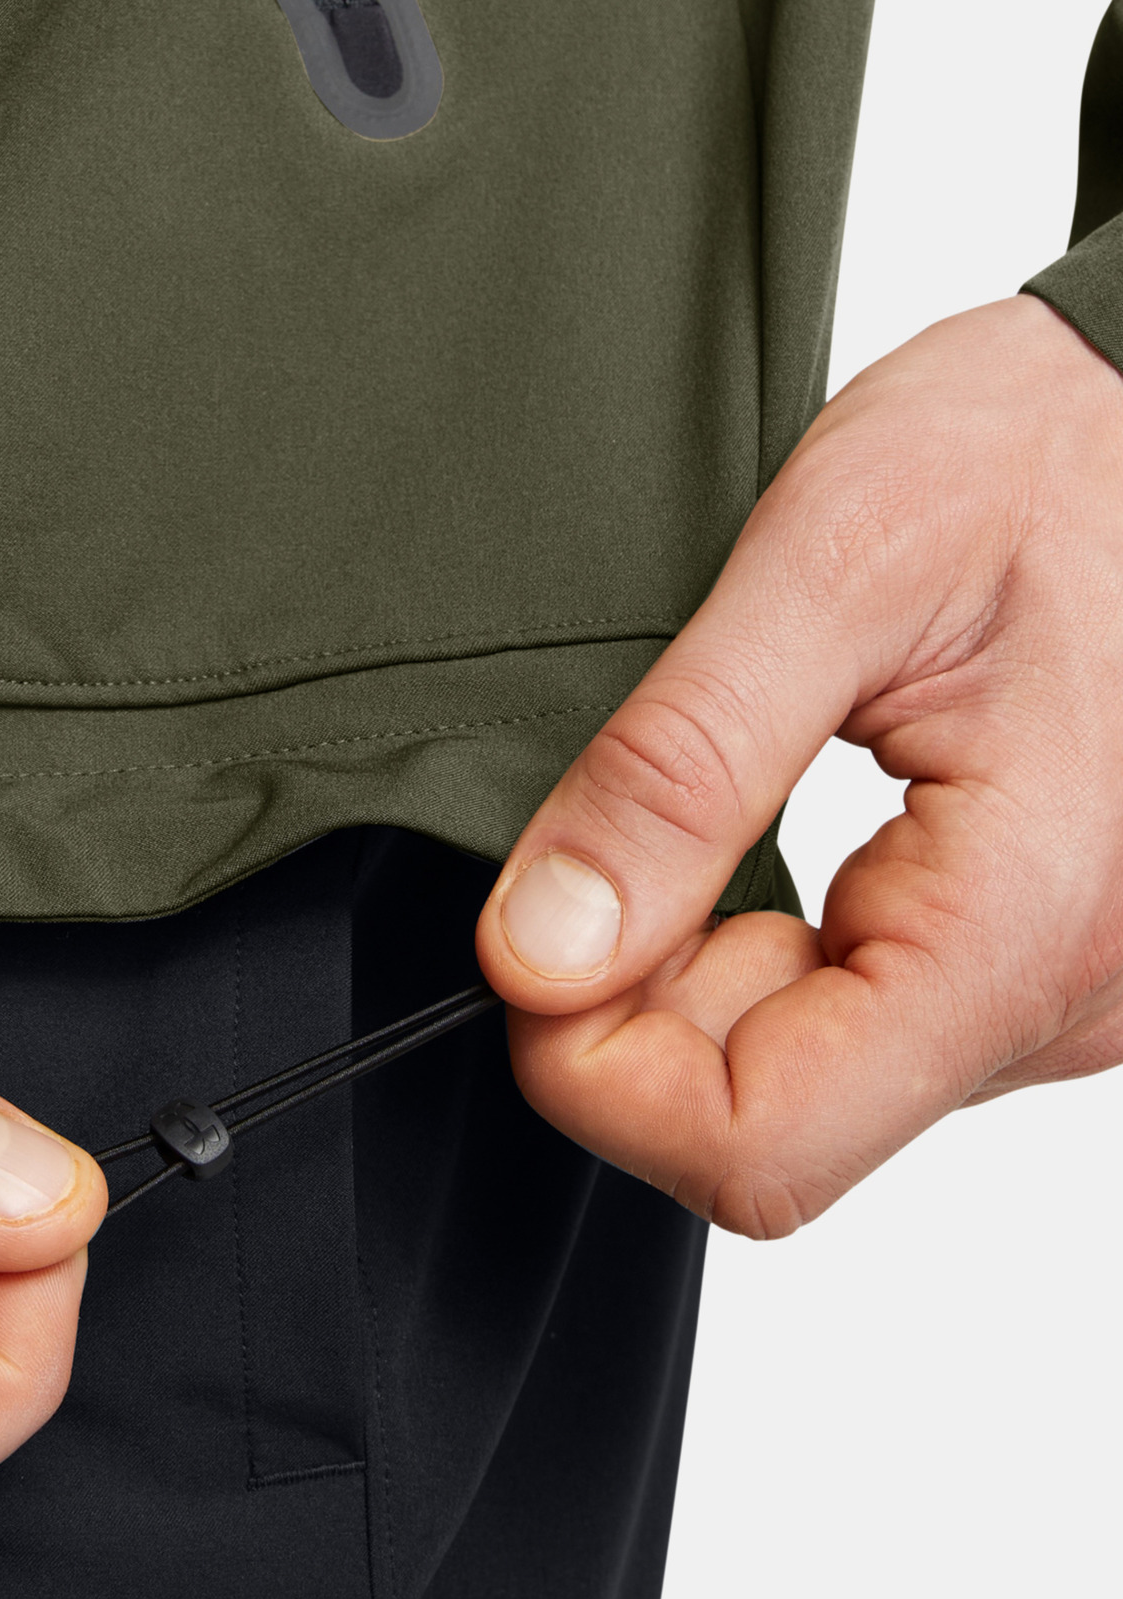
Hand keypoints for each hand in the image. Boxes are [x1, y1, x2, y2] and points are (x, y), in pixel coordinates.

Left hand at [476, 295, 1122, 1235]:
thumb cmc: (1046, 450)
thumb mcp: (832, 566)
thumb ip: (678, 774)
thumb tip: (539, 953)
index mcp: (1022, 925)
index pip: (758, 1148)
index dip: (598, 1070)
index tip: (538, 939)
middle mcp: (1062, 1005)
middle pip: (769, 1128)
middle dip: (639, 1002)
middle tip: (627, 827)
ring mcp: (1056, 999)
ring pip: (802, 1084)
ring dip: (701, 967)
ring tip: (729, 791)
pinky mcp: (1029, 967)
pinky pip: (854, 1027)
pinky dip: (767, 949)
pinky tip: (780, 823)